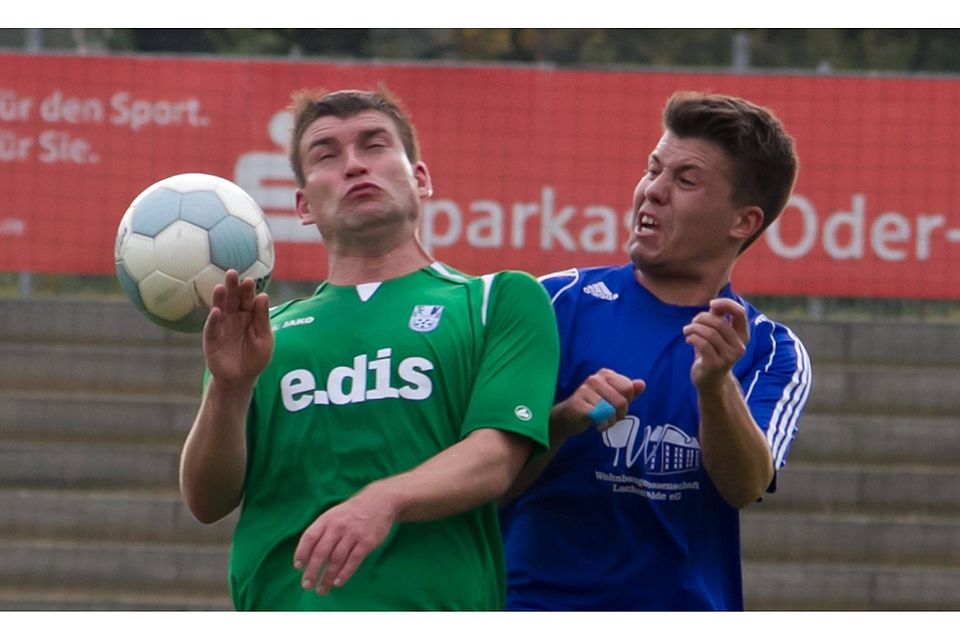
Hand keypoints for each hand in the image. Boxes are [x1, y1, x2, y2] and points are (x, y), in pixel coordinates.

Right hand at [203, 269, 273, 388]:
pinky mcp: (211, 338)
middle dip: (232, 287)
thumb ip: (263, 319)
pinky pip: (212, 327)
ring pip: (220, 308)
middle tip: (232, 273)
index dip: (248, 290)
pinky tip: (217, 311)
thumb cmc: (255, 359)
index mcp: (250, 315)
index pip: (249, 299)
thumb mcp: (265, 339)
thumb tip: (263, 296)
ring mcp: (221, 326)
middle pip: (233, 299)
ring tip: (222, 287)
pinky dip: (214, 319)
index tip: (249, 281)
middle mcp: (234, 317)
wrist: (240, 379)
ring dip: (220, 298)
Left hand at [293, 484, 396, 595]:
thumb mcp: (333, 516)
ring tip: (322, 589)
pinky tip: (338, 583)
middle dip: (312, 571)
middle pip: (321, 552)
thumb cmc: (351, 513)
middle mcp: (338, 526)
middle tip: (307, 585)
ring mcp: (353, 534)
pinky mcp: (367, 542)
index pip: (309, 537)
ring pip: (336, 559)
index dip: (302, 553)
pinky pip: (353, 561)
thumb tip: (308, 558)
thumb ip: (321, 533)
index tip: (298, 567)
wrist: (378, 502)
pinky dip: (344, 574)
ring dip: (327, 577)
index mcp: (326, 519)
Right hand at [551, 368, 644, 439]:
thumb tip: (641, 384)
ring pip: (611, 411)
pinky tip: (594, 423)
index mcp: (605, 374)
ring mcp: (584, 390)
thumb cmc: (593, 407)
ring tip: (600, 419)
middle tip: (609, 416)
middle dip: (619, 414)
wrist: (567, 418)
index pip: (629, 388)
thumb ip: (628, 392)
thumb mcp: (613, 398)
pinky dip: (600, 425)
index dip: (626, 402)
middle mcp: (595, 379)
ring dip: (609, 421)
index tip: (615, 406)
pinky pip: (599, 417)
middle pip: (622, 401)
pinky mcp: (578, 404)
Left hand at [682, 298, 748, 393]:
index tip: (711, 304)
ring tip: (687, 330)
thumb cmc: (712, 351)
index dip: (726, 304)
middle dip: (702, 318)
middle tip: (693, 322)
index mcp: (743, 336)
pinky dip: (692, 338)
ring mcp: (729, 357)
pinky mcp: (716, 365)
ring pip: (710, 333)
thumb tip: (714, 303)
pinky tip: (688, 340)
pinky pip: (703, 344)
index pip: (740, 313)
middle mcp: (740, 346)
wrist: (710, 380)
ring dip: (694, 328)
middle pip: (720, 323)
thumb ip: (717, 317)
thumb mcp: (716, 333)